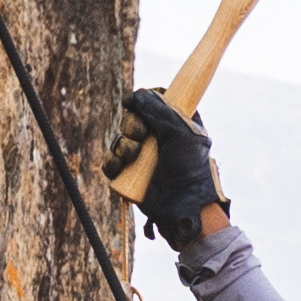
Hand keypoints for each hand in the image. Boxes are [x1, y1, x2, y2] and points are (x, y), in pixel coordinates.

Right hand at [117, 88, 222, 254]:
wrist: (183, 205)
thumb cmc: (189, 168)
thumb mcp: (180, 131)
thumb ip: (158, 109)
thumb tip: (135, 95)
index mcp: (175, 124)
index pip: (152, 102)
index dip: (143, 102)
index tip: (139, 105)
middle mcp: (158, 139)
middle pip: (131, 119)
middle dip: (131, 126)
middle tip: (141, 136)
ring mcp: (144, 158)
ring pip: (119, 140)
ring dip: (123, 147)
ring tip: (134, 158)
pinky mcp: (131, 176)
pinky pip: (111, 163)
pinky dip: (112, 164)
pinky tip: (121, 167)